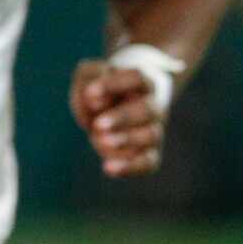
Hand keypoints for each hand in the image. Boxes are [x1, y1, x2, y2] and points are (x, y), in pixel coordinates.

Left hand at [68, 59, 166, 178]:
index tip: (90, 93)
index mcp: (142, 82)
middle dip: (123, 118)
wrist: (119, 107)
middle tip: (98, 125)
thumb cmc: (103, 89)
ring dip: (126, 139)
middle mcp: (154, 106)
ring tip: (100, 141)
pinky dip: (130, 167)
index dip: (114, 84)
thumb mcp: (89, 75)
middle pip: (148, 109)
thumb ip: (88, 81)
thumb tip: (95, 102)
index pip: (136, 78)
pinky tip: (108, 168)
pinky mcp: (149, 154)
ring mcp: (153, 131)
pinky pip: (148, 162)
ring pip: (150, 135)